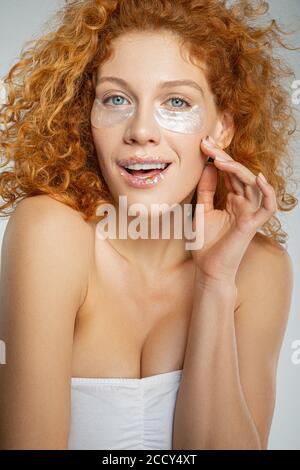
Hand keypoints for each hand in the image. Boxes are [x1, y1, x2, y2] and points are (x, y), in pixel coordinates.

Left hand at [190, 136, 277, 284]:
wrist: (208, 269)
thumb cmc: (206, 244)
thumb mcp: (202, 210)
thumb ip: (206, 190)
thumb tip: (207, 166)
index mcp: (232, 200)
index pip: (229, 174)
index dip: (218, 158)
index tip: (203, 144)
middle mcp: (243, 204)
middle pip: (239, 174)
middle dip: (224, 157)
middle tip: (207, 143)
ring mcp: (249, 213)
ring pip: (252, 185)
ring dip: (237, 170)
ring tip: (219, 159)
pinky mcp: (252, 225)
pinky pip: (268, 207)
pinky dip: (267, 193)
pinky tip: (258, 178)